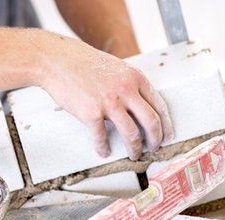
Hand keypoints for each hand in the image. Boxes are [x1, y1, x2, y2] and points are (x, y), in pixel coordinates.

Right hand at [39, 34, 173, 159]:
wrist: (57, 60)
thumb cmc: (81, 63)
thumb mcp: (114, 67)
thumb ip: (128, 84)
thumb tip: (137, 107)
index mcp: (134, 77)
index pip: (159, 105)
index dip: (166, 124)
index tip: (167, 135)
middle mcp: (126, 90)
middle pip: (151, 122)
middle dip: (155, 140)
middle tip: (153, 148)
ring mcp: (109, 102)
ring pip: (132, 134)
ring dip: (135, 148)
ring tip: (133, 154)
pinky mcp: (91, 113)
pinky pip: (102, 138)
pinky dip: (104, 148)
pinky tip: (104, 151)